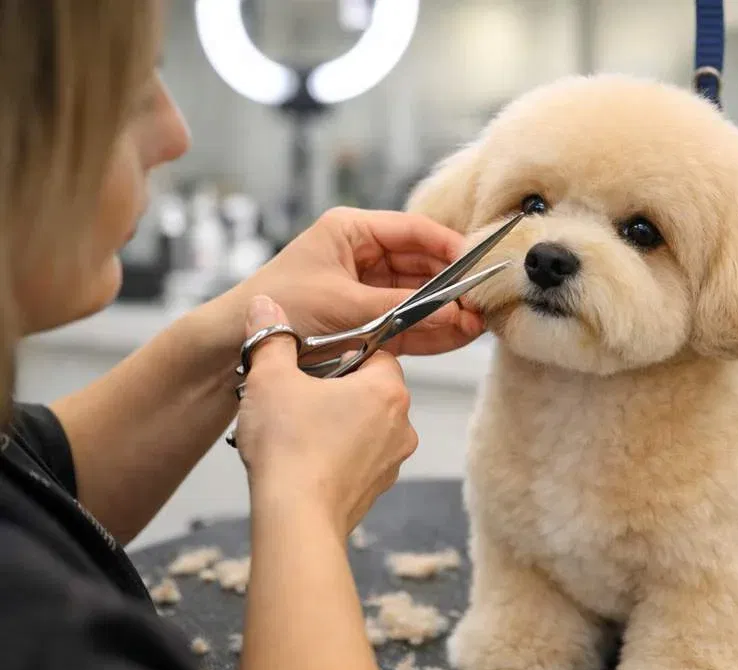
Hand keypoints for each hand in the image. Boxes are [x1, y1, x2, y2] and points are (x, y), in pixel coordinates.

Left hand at [226, 208, 484, 357]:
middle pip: (420, 266)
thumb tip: (451, 311)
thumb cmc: (279, 309)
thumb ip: (401, 308)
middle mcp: (362, 257)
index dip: (447, 246)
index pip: (413, 230)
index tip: (474, 263)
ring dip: (445, 312)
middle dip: (450, 286)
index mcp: (351, 232)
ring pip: (418, 298)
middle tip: (479, 302)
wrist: (235, 348)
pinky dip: (431, 331)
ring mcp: (366, 290)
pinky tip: (457, 336)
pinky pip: (407, 323)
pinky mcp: (367, 322)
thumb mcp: (344, 304)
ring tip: (475, 324)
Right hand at [233, 294, 417, 533]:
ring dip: (334, 423)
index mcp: (389, 390)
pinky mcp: (375, 489)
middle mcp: (401, 425)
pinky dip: (335, 455)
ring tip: (294, 430)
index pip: (375, 353)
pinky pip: (357, 459)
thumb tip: (266, 307)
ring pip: (363, 426)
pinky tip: (302, 459)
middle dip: (334, 389)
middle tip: (295, 396)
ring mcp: (391, 461)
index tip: (310, 364)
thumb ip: (271, 338)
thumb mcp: (271, 377)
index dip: (339, 354)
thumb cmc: (290, 446)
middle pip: (369, 390)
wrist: (295, 517)